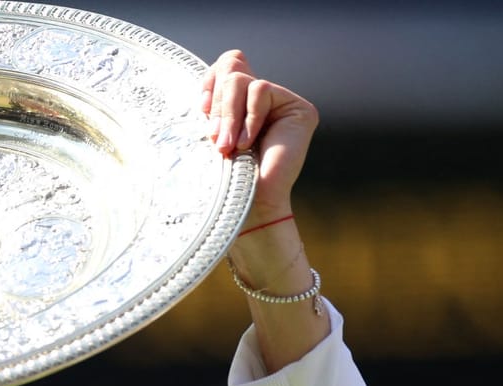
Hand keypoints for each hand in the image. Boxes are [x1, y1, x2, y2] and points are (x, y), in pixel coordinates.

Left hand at [200, 50, 319, 223]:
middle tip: (217, 140)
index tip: (202, 110)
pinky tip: (248, 143)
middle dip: (218, 107)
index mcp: (241, 103)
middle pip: (232, 69)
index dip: (210, 81)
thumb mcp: (212, 129)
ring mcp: (283, 104)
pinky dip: (249, 118)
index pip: (227, 65)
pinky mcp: (299, 110)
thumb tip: (232, 61)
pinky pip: (261, 90)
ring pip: (242, 80)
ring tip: (229, 146)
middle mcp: (263, 101)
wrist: (245, 206)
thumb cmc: (224, 177)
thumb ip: (218, 96)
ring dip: (230, 116)